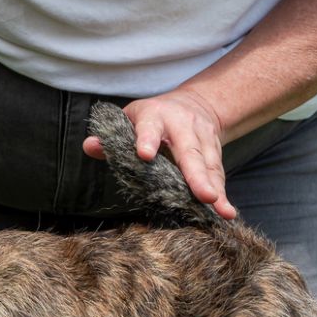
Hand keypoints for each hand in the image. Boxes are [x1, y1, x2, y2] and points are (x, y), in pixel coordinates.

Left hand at [83, 89, 236, 219]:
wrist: (196, 104)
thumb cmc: (152, 118)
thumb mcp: (130, 119)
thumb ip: (110, 137)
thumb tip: (90, 146)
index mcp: (155, 116)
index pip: (149, 127)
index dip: (146, 140)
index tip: (144, 155)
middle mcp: (183, 126)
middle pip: (189, 153)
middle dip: (197, 176)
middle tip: (205, 196)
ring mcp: (202, 139)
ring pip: (209, 166)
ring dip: (215, 189)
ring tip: (220, 210)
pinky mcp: (215, 152)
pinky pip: (218, 175)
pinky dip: (222, 194)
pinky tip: (225, 212)